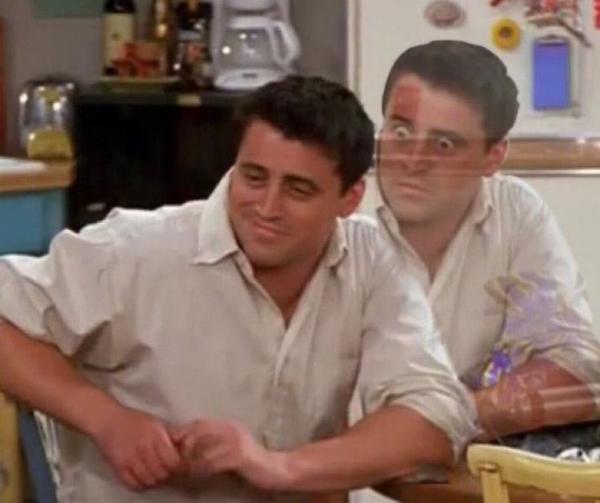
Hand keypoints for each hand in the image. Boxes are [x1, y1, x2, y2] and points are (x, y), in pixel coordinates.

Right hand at [89, 406, 183, 490]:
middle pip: (162, 474)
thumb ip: (172, 435)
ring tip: (158, 474)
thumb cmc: (135, 420)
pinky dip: (142, 485)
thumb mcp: (157, 423)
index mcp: (155, 437)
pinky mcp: (118, 468)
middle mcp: (143, 449)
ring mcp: (130, 460)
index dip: (180, 467)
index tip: (182, 467)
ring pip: (149, 481)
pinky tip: (145, 478)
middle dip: (169, 475)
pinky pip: (134, 485)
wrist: (108, 420)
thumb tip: (189, 443)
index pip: (172, 461)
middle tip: (170, 472)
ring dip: (156, 480)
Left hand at [170, 419, 290, 490]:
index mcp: (227, 424)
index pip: (198, 423)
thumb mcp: (230, 446)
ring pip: (202, 449)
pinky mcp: (239, 456)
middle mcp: (230, 428)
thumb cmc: (248, 461)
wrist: (274, 469)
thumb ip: (212, 442)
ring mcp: (235, 441)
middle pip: (197, 432)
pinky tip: (197, 476)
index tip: (170, 446)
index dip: (181, 433)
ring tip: (183, 471)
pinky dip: (201, 470)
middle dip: (183, 447)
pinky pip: (212, 463)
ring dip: (190, 462)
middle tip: (174, 461)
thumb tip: (185, 446)